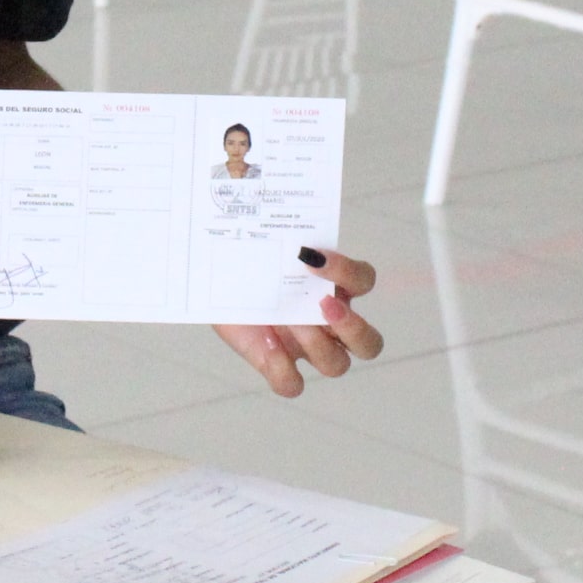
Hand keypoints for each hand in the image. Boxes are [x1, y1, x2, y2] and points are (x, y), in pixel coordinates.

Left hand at [215, 247, 384, 397]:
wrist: (213, 282)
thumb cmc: (247, 260)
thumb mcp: (263, 242)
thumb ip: (276, 232)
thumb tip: (264, 198)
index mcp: (334, 285)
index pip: (363, 280)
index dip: (347, 271)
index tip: (312, 256)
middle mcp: (329, 322)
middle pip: (369, 342)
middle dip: (352, 325)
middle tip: (323, 305)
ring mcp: (306, 348)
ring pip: (337, 365)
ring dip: (316, 344)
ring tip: (287, 320)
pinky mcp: (278, 366)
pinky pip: (292, 383)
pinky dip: (282, 368)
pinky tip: (265, 341)